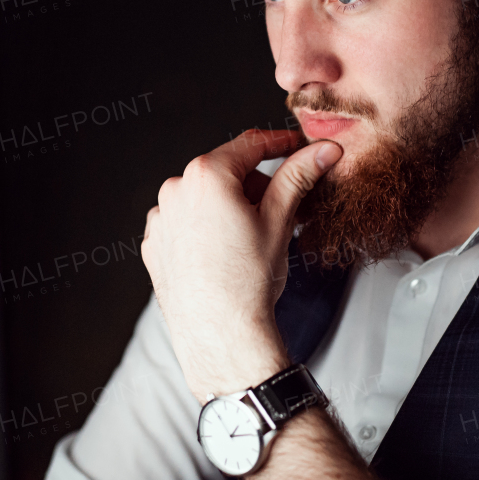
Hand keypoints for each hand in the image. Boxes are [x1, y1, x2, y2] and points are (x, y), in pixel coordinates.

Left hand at [141, 128, 342, 402]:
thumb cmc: (249, 281)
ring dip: (228, 207)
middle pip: (226, 172)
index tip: (299, 147)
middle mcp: (174, 189)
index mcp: (206, 175)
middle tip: (279, 214)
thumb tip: (325, 149)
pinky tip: (222, 254)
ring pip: (203, 198)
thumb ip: (299, 175)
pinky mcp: (153, 244)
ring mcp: (160, 218)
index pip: (251, 144)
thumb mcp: (280, 219)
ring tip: (249, 241)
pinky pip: (184, 223)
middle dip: (254, 186)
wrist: (221, 336)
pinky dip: (204, 228)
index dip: (281, 143)